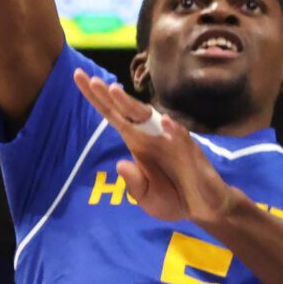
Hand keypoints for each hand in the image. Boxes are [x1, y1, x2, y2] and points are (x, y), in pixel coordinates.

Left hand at [73, 71, 248, 226]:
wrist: (204, 207)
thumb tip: (120, 164)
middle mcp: (151, 135)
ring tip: (114, 91)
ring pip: (150, 118)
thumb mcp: (147, 198)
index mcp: (137, 141)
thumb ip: (134, 184)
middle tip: (92, 80)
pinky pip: (181, 138)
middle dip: (109, 96)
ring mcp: (171, 140)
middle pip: (127, 111)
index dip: (96, 98)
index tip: (79, 76)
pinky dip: (174, 130)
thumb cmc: (173, 198)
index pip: (113, 115)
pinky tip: (164, 121)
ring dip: (132, 105)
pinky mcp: (190, 152)